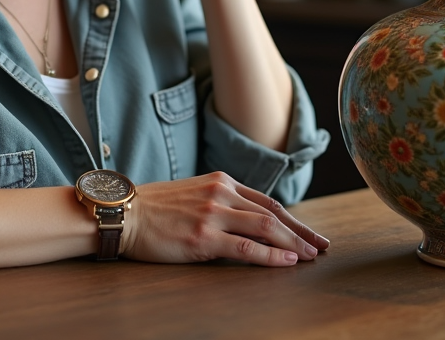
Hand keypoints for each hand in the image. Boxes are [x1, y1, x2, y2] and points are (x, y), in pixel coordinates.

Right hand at [121, 172, 329, 265]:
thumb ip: (221, 203)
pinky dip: (270, 255)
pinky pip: (246, 247)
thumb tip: (249, 223)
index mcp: (222, 182)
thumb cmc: (155, 209)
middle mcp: (222, 194)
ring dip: (292, 244)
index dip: (293, 219)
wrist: (123, 213)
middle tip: (320, 247)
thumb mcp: (194, 195)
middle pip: (273, 214)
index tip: (310, 234)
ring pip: (265, 228)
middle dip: (300, 232)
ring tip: (309, 257)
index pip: (267, 201)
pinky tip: (286, 262)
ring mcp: (213, 214)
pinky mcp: (203, 236)